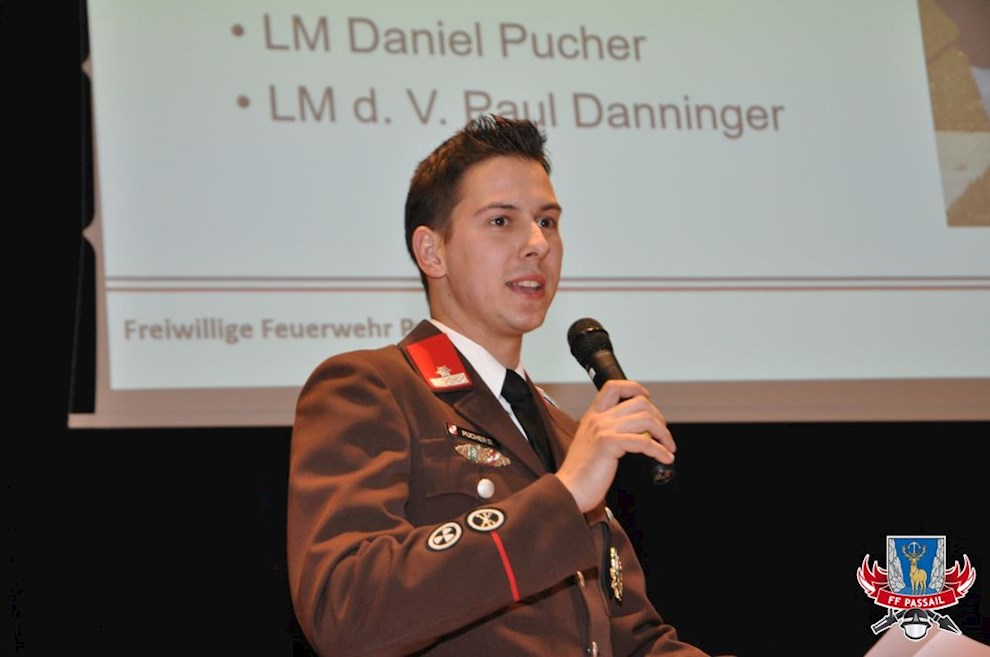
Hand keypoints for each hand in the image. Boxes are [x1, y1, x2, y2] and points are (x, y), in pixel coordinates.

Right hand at [554, 380, 675, 512]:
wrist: (569, 489)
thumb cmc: (581, 472)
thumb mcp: (592, 443)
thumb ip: (608, 432)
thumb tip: (638, 431)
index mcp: (593, 415)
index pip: (614, 386)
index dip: (635, 388)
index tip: (648, 398)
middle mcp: (598, 418)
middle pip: (639, 403)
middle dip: (658, 417)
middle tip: (663, 434)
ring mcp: (603, 429)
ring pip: (646, 420)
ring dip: (664, 434)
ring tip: (668, 447)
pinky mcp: (608, 444)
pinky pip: (644, 442)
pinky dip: (660, 450)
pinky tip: (665, 458)